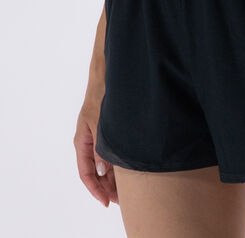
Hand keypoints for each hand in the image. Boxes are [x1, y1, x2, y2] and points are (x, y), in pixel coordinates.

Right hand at [73, 91, 118, 207]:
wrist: (107, 77)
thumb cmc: (101, 96)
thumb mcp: (100, 123)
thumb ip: (101, 147)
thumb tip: (101, 171)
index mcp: (82, 142)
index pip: (86, 173)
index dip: (95, 189)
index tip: (106, 202)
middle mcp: (88, 142)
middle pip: (95, 172)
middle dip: (106, 188)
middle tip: (121, 201)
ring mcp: (97, 138)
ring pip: (103, 165)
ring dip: (112, 179)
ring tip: (125, 192)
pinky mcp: (106, 133)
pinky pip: (109, 155)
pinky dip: (116, 166)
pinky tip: (127, 173)